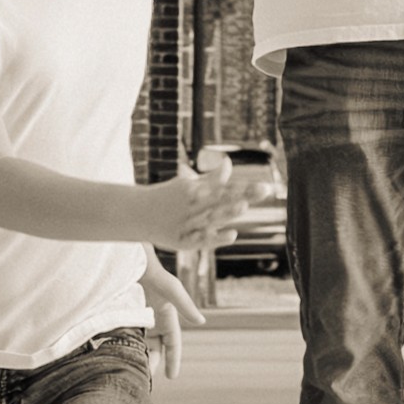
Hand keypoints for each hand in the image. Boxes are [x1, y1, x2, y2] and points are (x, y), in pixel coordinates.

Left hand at [136, 257, 206, 379]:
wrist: (133, 258)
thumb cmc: (155, 270)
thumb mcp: (172, 288)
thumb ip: (185, 304)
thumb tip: (201, 321)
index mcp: (167, 315)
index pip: (173, 342)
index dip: (174, 359)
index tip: (172, 376)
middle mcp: (154, 317)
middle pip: (155, 346)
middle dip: (153, 361)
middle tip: (145, 379)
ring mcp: (139, 314)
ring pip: (140, 341)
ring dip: (137, 354)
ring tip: (130, 370)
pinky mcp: (125, 311)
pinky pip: (126, 333)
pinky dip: (124, 343)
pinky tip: (116, 353)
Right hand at [154, 154, 280, 272]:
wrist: (135, 214)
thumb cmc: (167, 198)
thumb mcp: (188, 186)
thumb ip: (211, 178)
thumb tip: (228, 163)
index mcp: (197, 189)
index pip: (226, 188)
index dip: (246, 188)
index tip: (268, 188)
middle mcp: (194, 205)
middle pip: (222, 200)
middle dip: (244, 195)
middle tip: (265, 190)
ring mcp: (188, 222)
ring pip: (211, 217)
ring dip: (227, 211)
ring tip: (245, 206)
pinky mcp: (182, 240)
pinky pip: (201, 239)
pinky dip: (216, 238)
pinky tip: (233, 235)